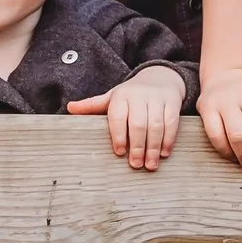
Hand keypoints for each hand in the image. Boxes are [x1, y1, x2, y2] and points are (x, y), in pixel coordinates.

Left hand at [66, 67, 186, 171]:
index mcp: (120, 96)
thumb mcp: (112, 98)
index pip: (118, 116)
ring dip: (153, 147)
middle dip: (137, 146)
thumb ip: (92, 106)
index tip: (119, 152)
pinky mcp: (172, 102)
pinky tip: (163, 153)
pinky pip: (171, 122)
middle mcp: (139, 95)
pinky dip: (168, 139)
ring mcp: (157, 98)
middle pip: (138, 123)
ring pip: (155, 125)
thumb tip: (70, 108)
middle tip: (135, 165)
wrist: (159, 77)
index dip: (118, 135)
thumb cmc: (131, 94)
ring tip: (150, 165)